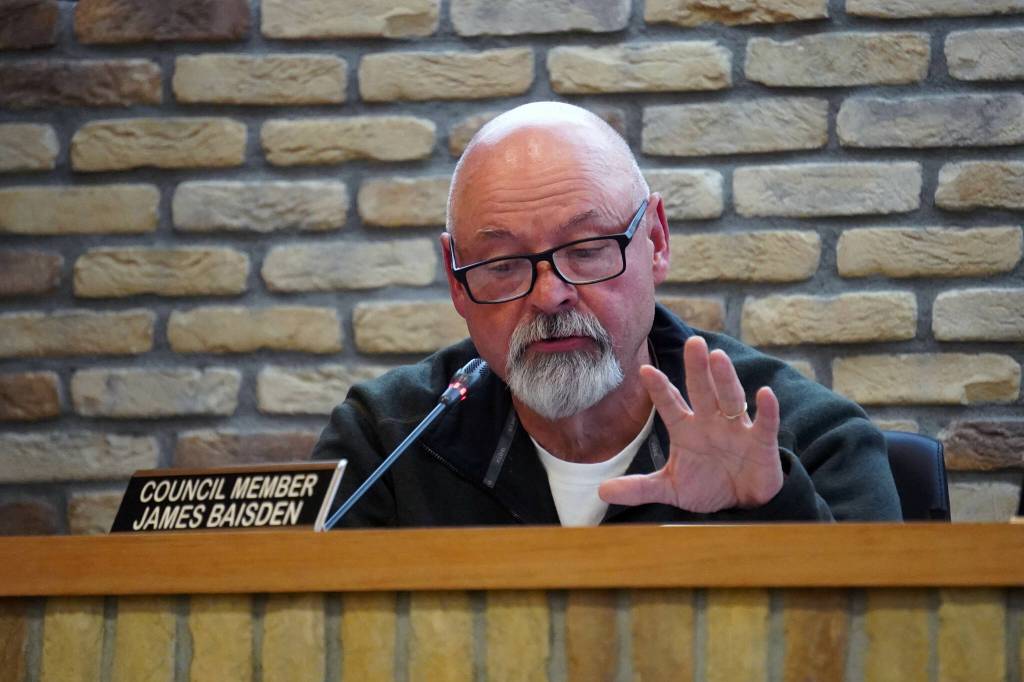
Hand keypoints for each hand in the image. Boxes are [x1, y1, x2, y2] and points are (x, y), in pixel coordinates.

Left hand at [599, 336, 782, 512]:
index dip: (659, 389)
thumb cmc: (705, 487)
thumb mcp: (670, 489)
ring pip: (730, 399)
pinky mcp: (761, 443)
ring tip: (718, 357)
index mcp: (686, 429)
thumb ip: (639, 488)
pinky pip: (764, 424)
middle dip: (697, 368)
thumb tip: (602, 491)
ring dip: (725, 379)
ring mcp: (736, 429)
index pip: (670, 405)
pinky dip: (767, 410)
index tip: (645, 371)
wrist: (741, 506)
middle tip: (693, 343)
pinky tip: (765, 393)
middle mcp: (710, 422)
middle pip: (702, 391)